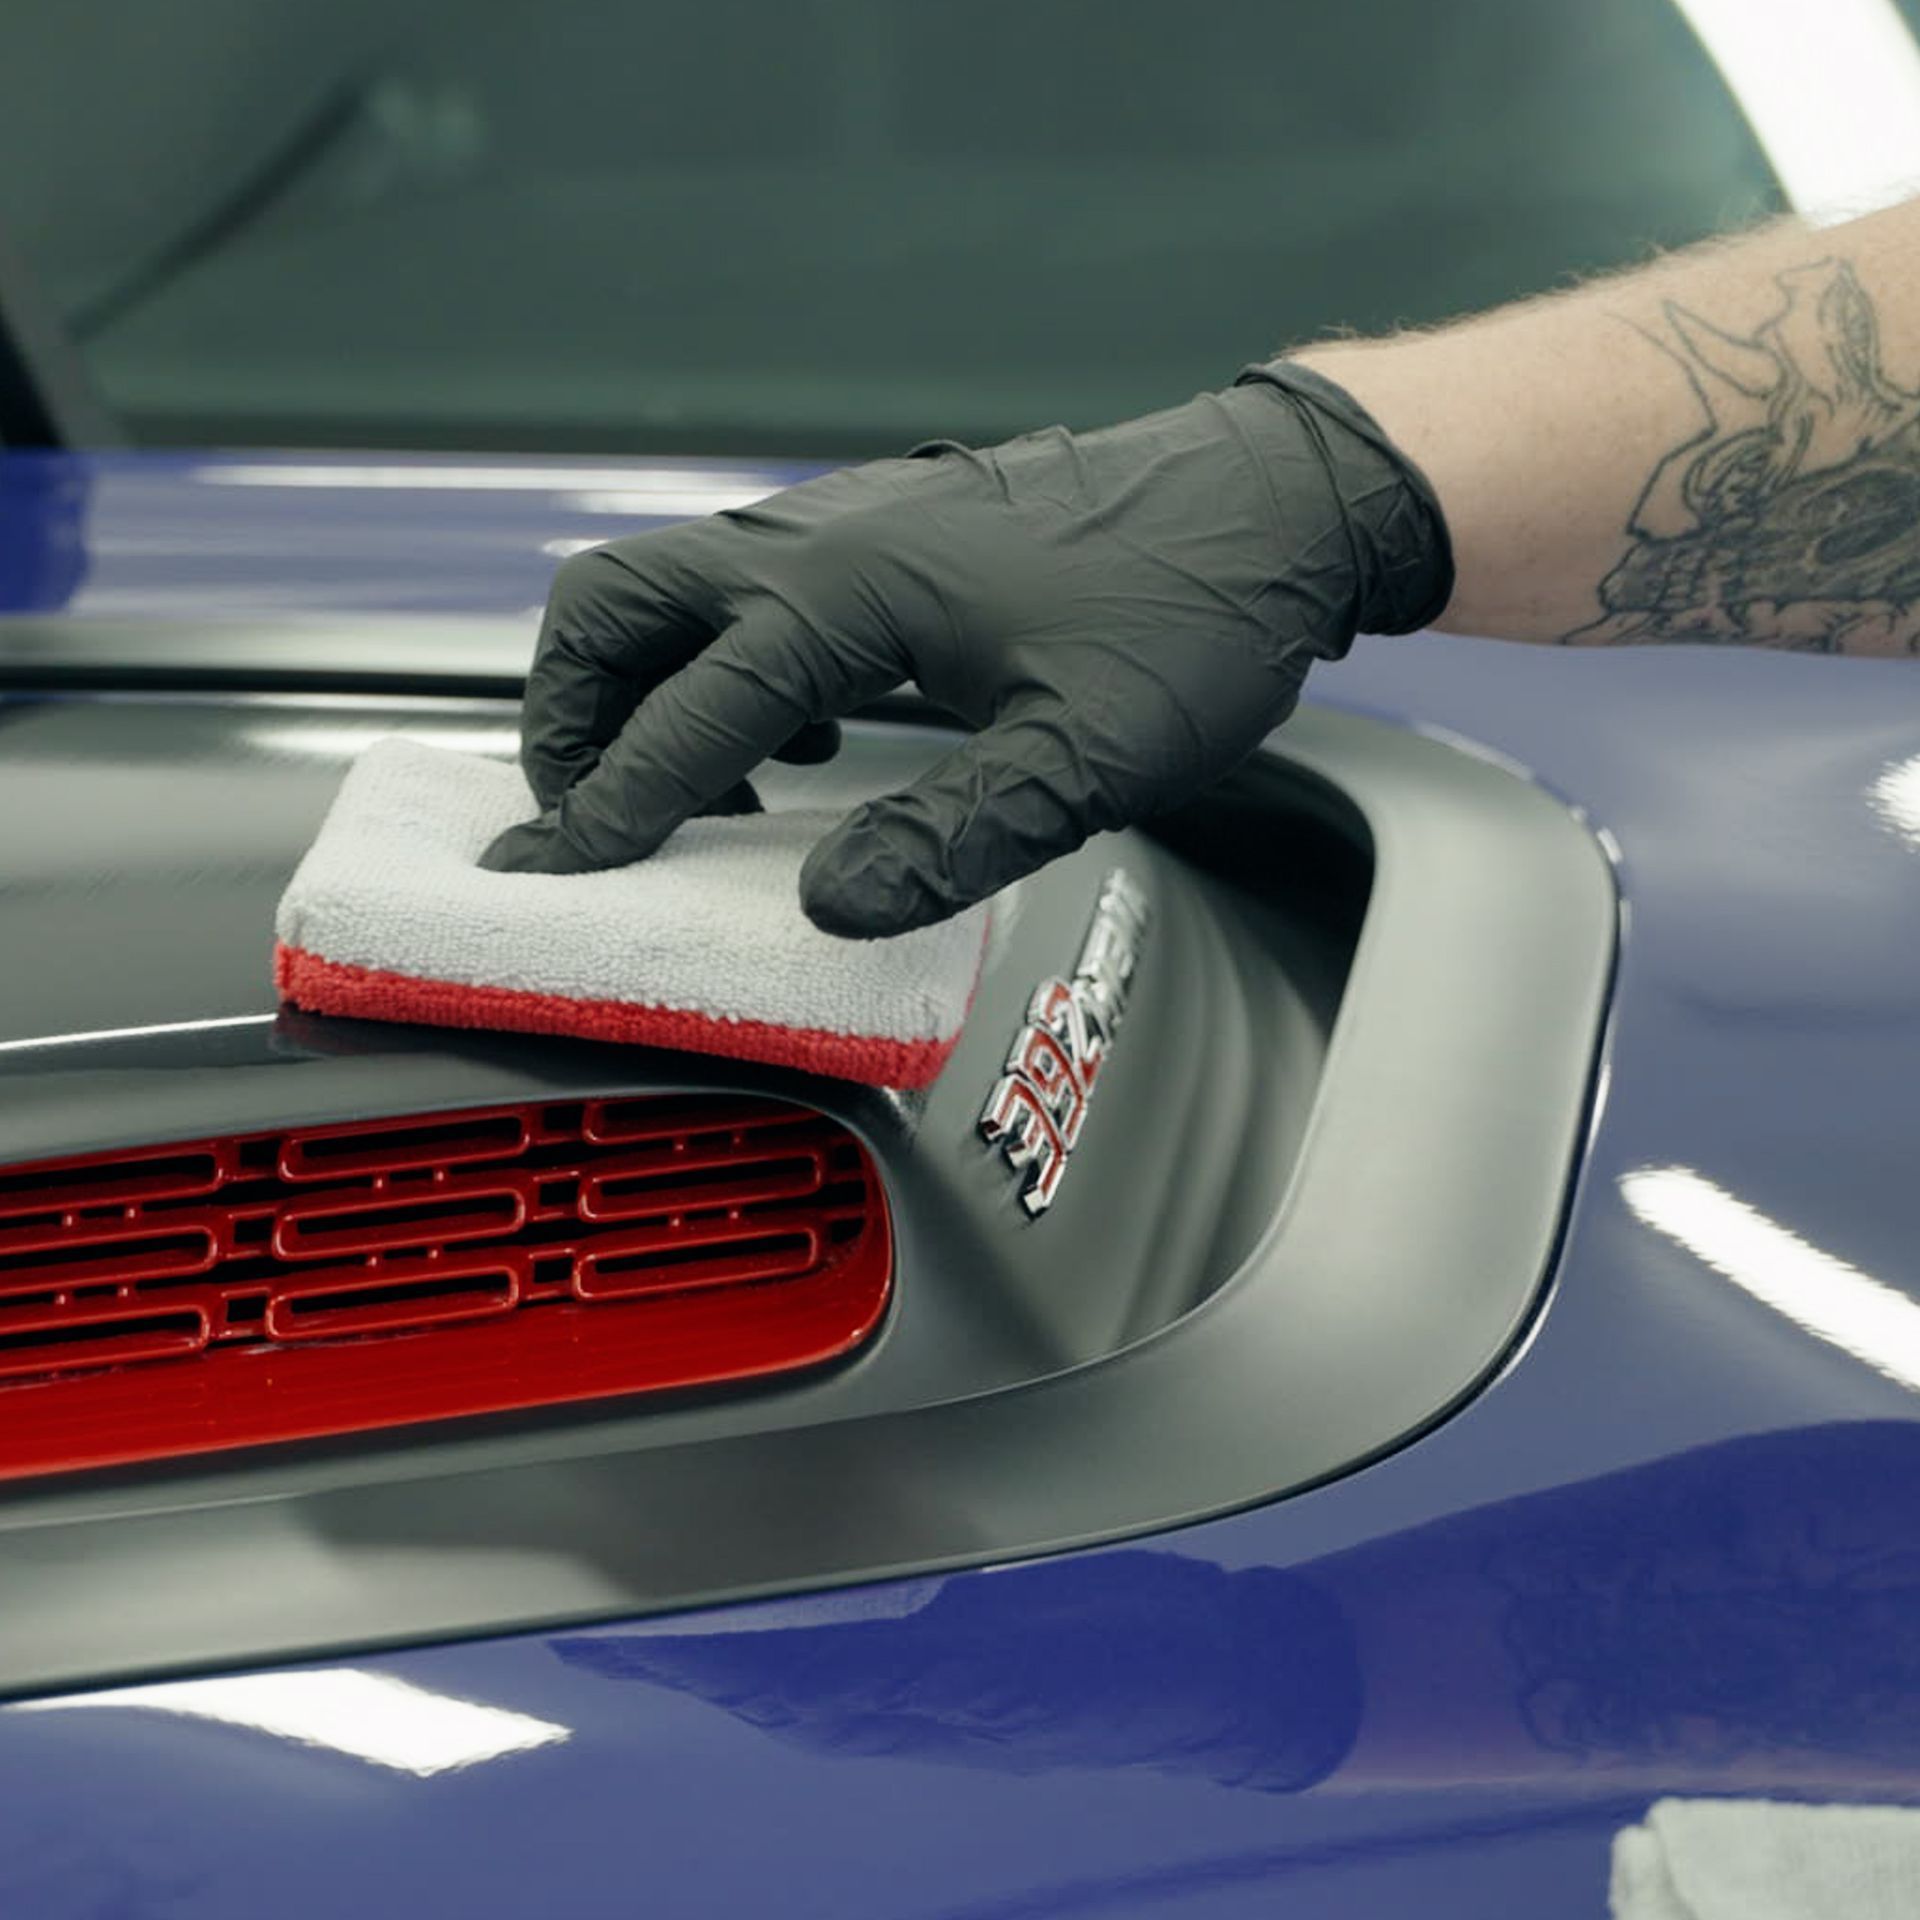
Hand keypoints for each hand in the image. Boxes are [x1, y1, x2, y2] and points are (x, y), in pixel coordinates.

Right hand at [480, 363, 1450, 936]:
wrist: (1275, 501)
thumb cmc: (1191, 614)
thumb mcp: (1084, 758)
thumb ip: (951, 837)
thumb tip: (832, 905)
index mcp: (847, 595)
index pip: (682, 713)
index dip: (610, 806)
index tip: (556, 876)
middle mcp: (822, 540)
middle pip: (615, 605)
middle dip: (570, 714)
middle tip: (590, 813)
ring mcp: (852, 522)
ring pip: (674, 587)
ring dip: (643, 687)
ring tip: (689, 794)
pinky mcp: (891, 532)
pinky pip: (749, 589)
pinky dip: (722, 664)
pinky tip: (800, 738)